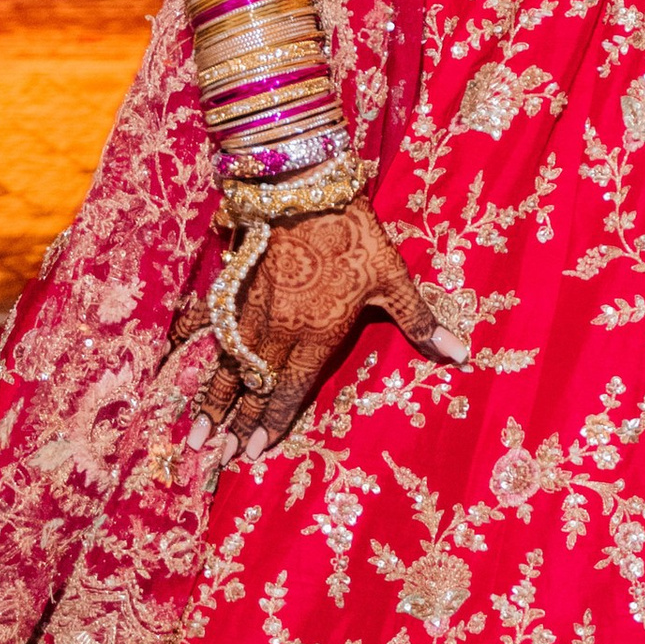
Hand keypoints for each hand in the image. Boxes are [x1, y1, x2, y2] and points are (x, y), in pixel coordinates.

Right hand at [171, 202, 466, 453]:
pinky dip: (201, 354)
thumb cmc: (356, 235)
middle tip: (215, 456)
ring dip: (211, 401)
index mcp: (317, 335)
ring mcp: (253, 311)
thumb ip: (420, 322)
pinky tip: (182, 370)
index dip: (272, 422)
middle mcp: (280, 331)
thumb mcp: (394, 279)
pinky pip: (214, 330)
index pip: (290, 390)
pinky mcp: (236, 288)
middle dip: (234, 424)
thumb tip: (462, 355)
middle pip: (253, 387)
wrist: (307, 188)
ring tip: (196, 434)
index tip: (253, 452)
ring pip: (229, 365)